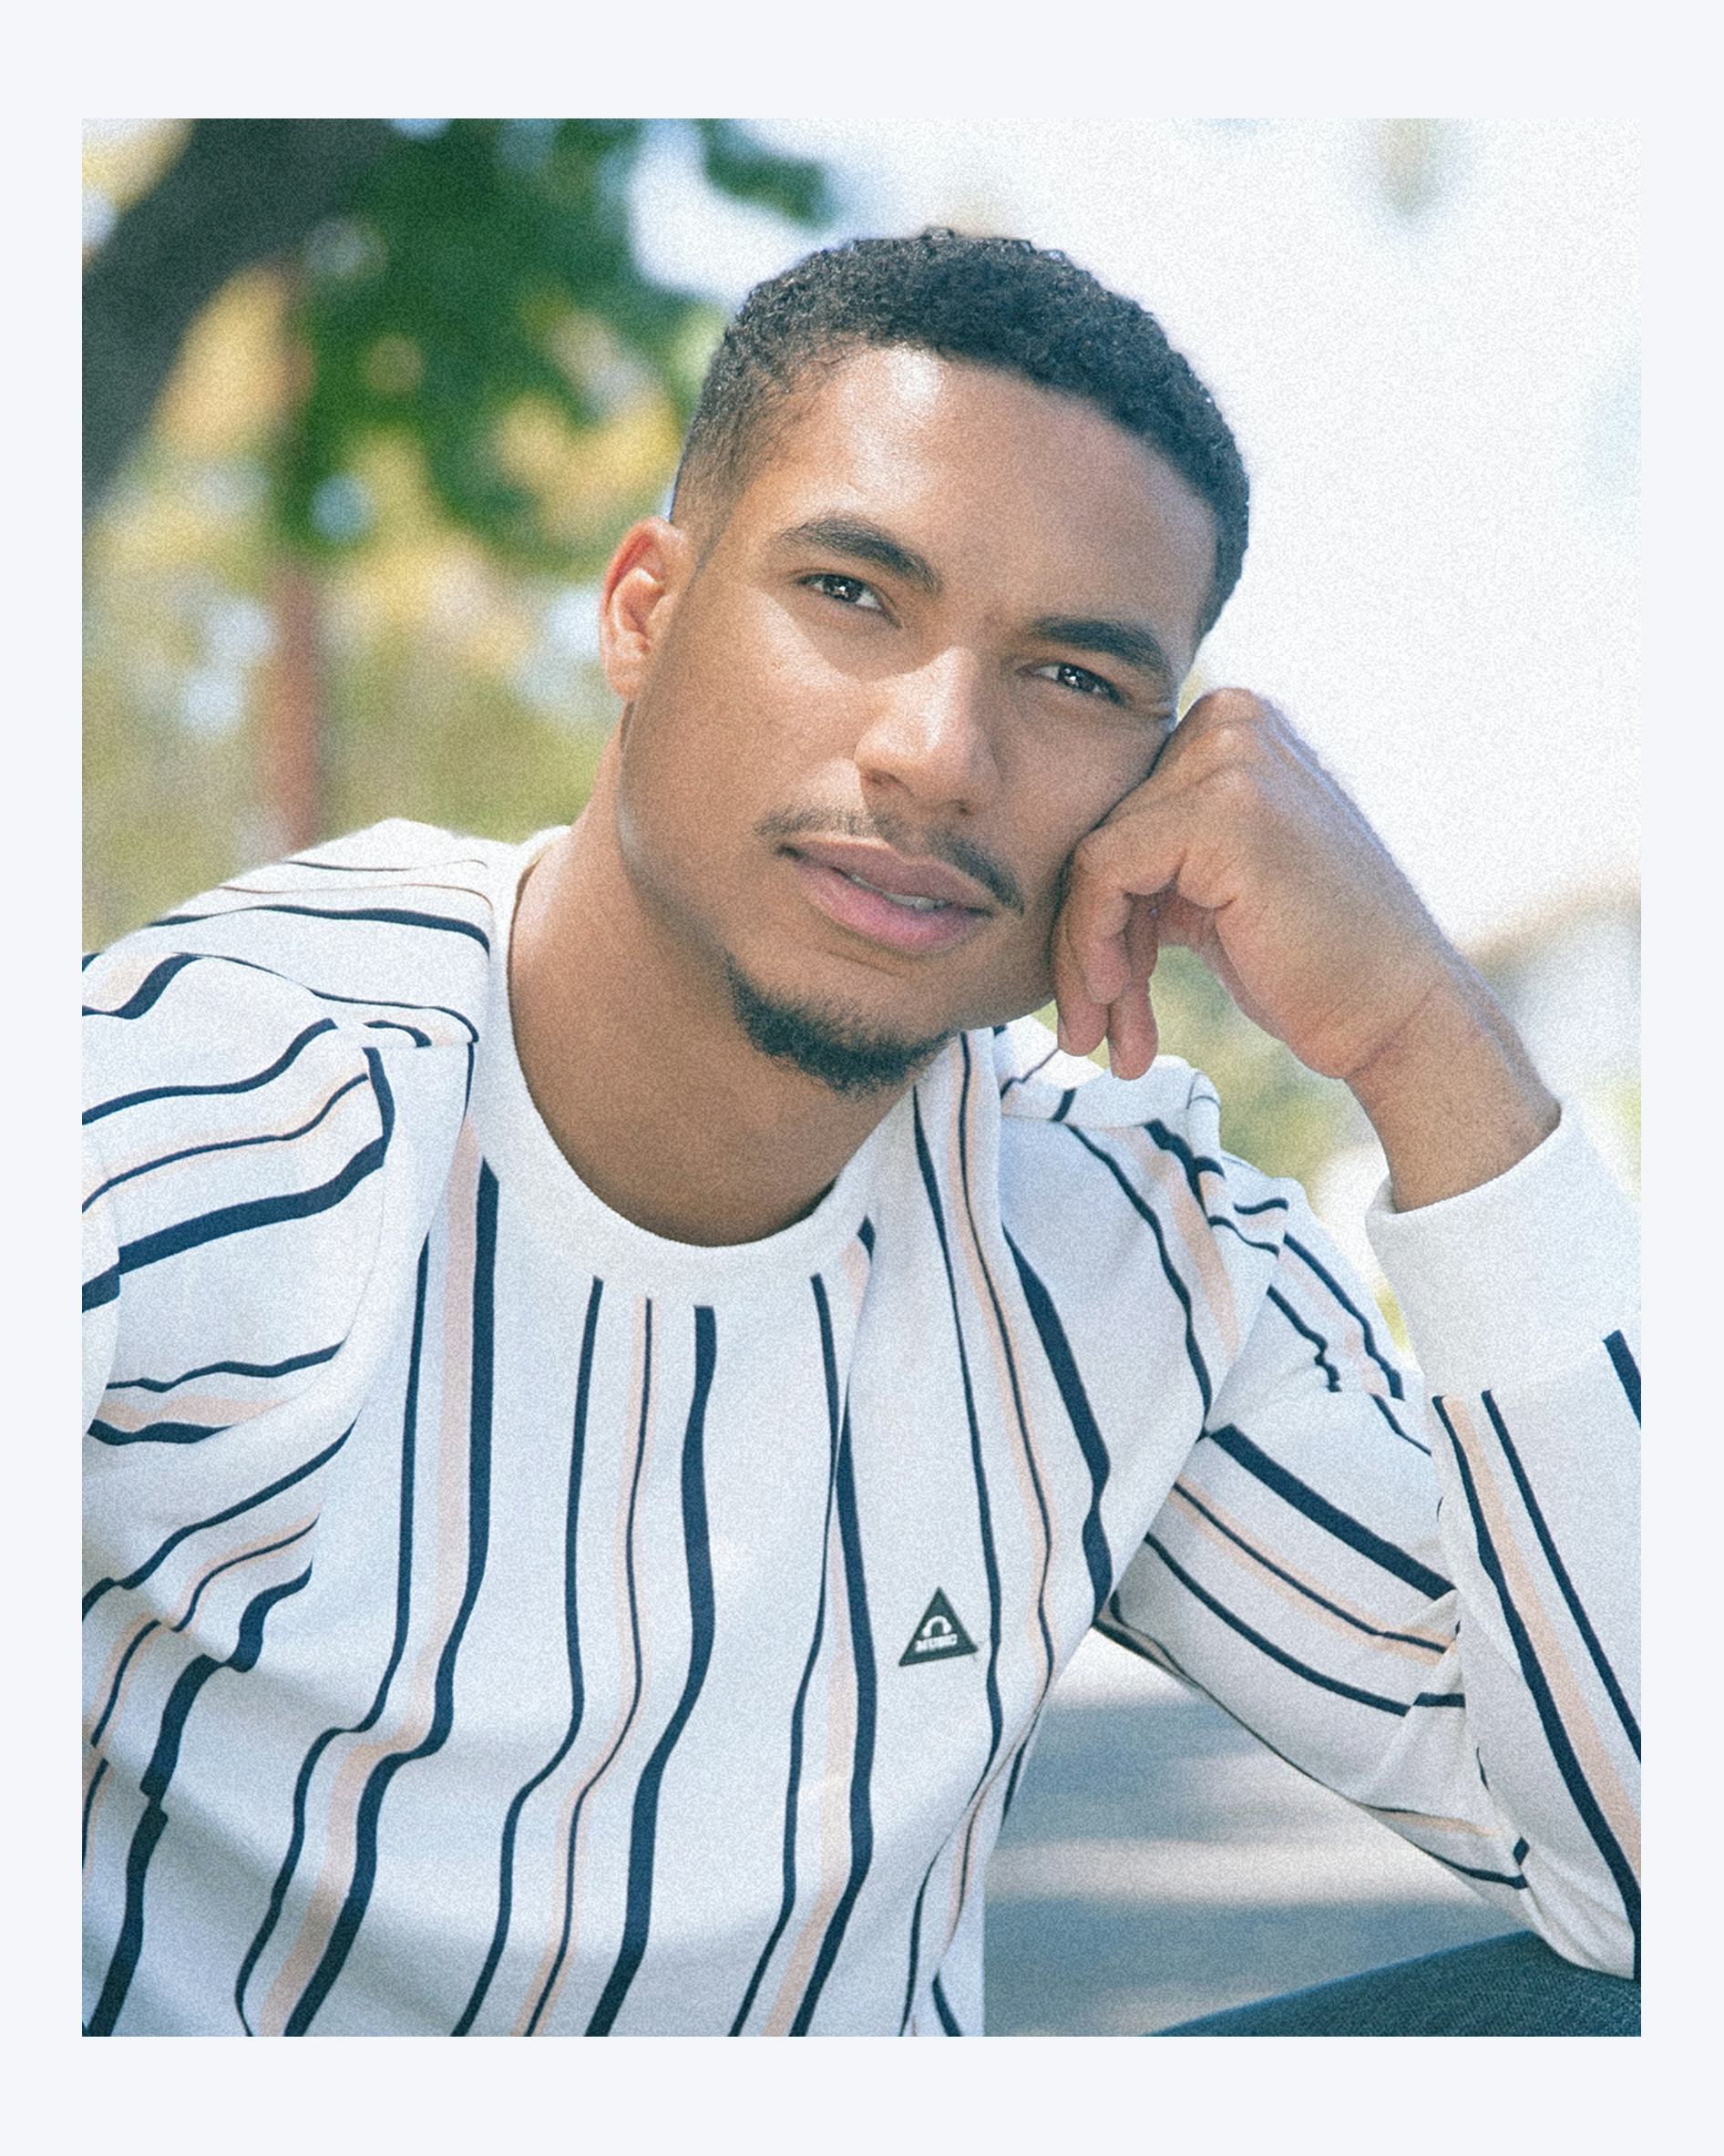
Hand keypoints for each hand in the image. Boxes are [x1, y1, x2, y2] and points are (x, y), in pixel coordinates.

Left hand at [1049, 689, 1557, 1205]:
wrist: (1397, 1015)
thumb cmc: (1309, 964)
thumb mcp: (1212, 885)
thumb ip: (1149, 853)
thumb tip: (1037, 867)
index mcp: (1231, 725)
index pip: (1113, 810)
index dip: (1096, 912)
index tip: (1104, 994)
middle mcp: (1233, 719)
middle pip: (1096, 831)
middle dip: (1086, 945)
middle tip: (1091, 1031)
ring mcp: (1231, 758)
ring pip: (1089, 858)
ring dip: (1086, 964)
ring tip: (1101, 1039)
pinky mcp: (1222, 811)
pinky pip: (1102, 873)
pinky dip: (1093, 946)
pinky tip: (1117, 1006)